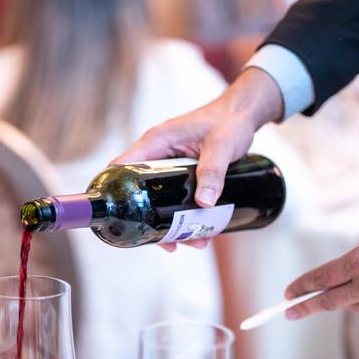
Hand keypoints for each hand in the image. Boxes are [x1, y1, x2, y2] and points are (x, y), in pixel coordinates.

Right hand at [112, 67, 283, 251]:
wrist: (243, 114)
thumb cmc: (229, 121)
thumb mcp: (221, 147)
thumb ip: (212, 172)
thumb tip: (203, 203)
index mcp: (156, 142)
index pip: (122, 167)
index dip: (115, 191)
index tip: (119, 218)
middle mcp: (156, 154)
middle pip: (140, 193)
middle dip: (152, 221)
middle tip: (169, 243)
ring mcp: (167, 165)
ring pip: (158, 200)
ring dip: (172, 224)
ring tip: (194, 242)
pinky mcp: (180, 173)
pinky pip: (172, 198)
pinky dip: (183, 216)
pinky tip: (198, 232)